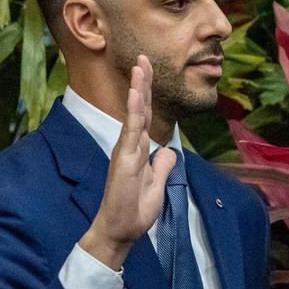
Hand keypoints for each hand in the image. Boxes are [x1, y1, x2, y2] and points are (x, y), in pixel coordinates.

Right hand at [79, 56, 172, 269]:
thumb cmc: (134, 211)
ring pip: (135, 114)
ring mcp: (126, 151)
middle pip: (140, 109)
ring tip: (140, 66)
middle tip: (144, 57)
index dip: (148, 96)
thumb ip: (161, 167)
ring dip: (138, 90)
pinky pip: (131, 132)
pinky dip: (134, 112)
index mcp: (139, 151)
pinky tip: (136, 95)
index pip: (146, 118)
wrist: (120, 231)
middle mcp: (131, 146)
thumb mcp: (157, 186)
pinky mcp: (123, 160)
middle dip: (143, 83)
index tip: (149, 73)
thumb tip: (168, 151)